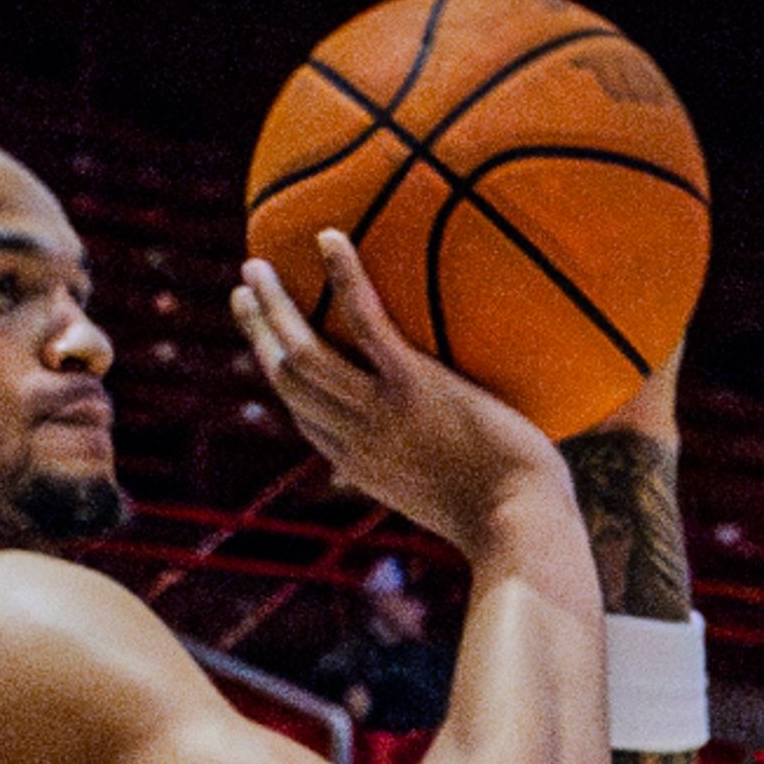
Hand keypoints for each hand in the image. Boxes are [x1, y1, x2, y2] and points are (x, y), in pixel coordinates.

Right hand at [231, 230, 570, 564]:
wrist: (519, 526)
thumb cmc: (508, 517)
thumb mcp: (458, 501)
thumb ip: (439, 472)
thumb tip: (453, 456)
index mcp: (362, 467)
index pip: (304, 419)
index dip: (278, 380)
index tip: (266, 348)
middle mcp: (355, 441)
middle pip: (287, 382)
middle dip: (259, 333)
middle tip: (244, 290)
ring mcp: (380, 413)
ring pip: (304, 354)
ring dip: (274, 305)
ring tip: (255, 264)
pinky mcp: (413, 386)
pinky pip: (366, 323)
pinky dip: (343, 278)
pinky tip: (329, 237)